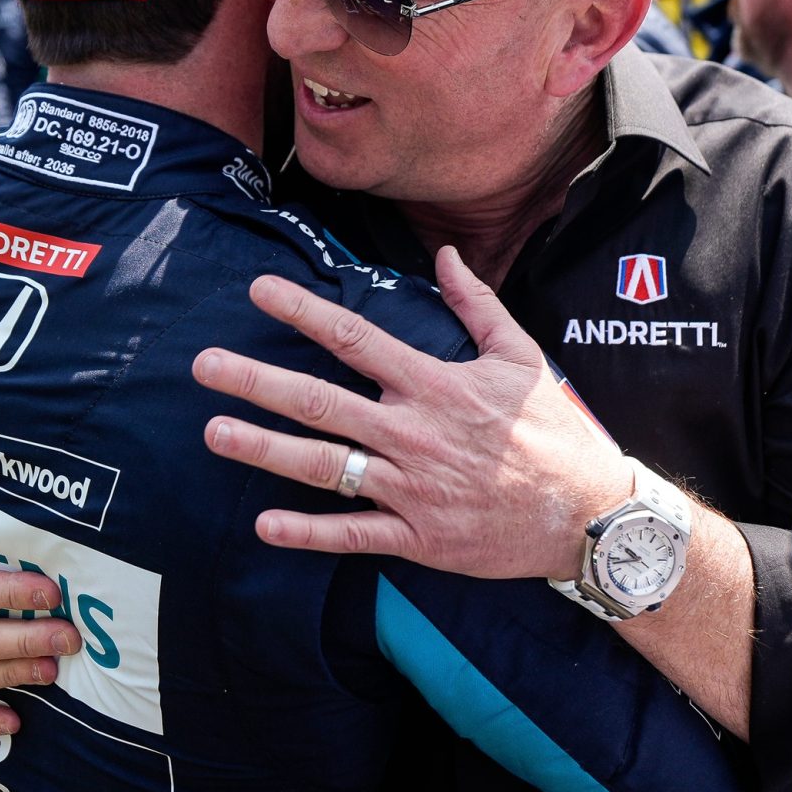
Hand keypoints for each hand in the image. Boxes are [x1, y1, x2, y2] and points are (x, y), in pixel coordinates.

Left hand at [193, 245, 632, 580]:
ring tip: (214, 432)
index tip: (260, 290)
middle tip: (203, 365)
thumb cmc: (555, 433)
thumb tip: (445, 254)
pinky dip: (307, 532)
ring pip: (323, 467)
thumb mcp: (522, 356)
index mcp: (435, 385)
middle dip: (257, 380)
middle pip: (320, 401)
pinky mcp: (418, 537)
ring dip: (264, 449)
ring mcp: (411, 489)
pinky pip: (352, 535)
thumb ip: (478, 304)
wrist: (588, 516)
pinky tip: (264, 525)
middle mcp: (413, 434)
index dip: (304, 312)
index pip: (356, 339)